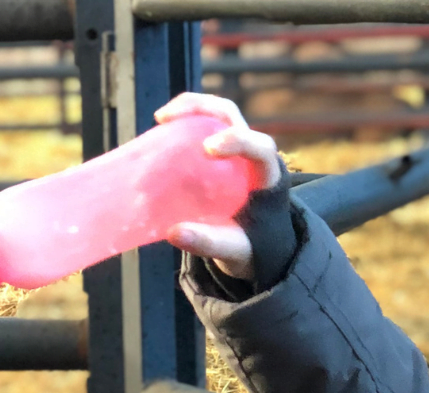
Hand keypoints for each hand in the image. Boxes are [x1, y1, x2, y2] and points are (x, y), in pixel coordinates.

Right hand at [156, 93, 281, 280]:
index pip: (261, 147)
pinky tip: (159, 131)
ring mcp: (235, 147)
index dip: (238, 141)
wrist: (253, 242)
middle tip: (168, 119)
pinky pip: (202, 126)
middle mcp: (252, 153)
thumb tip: (174, 233)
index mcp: (268, 176)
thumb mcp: (234, 249)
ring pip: (216, 113)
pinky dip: (182, 122)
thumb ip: (210, 243)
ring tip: (161, 118)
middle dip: (202, 109)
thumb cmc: (249, 244)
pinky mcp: (218, 148)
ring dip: (190, 107)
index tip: (208, 149)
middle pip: (232, 116)